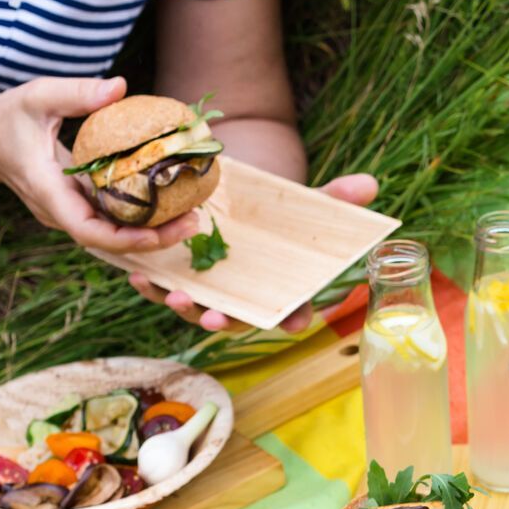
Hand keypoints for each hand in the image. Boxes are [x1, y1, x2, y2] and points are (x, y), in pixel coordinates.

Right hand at [0, 76, 197, 254]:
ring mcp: (69, 212)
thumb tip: (119, 87)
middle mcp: (60, 211)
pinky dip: (141, 217)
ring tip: (194, 216)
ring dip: (153, 231)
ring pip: (114, 235)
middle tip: (195, 222)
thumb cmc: (8, 116)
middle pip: (109, 241)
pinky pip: (112, 220)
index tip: (158, 232)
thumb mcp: (38, 96)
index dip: (124, 238)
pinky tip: (173, 204)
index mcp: (47, 191)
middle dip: (153, 239)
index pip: (86, 230)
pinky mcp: (79, 206)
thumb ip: (76, 93)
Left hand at [128, 173, 381, 332]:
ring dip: (184, 309)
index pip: (292, 310)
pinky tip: (139, 275)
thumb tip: (370, 185)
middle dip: (225, 322)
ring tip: (174, 295)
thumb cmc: (272, 209)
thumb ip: (333, 198)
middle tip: (214, 318)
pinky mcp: (179, 278)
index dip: (292, 319)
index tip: (292, 324)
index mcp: (278, 288)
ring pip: (197, 310)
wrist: (233, 195)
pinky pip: (162, 290)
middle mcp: (243, 297)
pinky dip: (150, 287)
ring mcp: (210, 291)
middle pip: (238, 320)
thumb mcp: (301, 202)